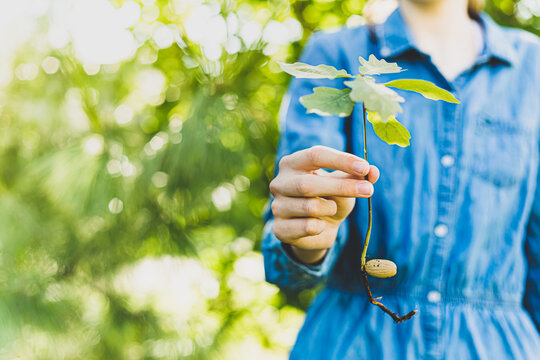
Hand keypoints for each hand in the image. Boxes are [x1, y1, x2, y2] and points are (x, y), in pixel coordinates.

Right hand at [269, 146, 379, 263]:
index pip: (315, 155)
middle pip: (308, 183)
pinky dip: (322, 226)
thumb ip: (359, 176)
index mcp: (293, 163)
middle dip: (341, 187)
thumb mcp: (346, 184)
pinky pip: (308, 227)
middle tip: (369, 190)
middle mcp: (280, 182)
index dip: (341, 160)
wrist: (316, 230)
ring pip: (310, 207)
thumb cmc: (330, 198)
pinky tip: (320, 224)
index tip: (364, 168)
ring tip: (332, 208)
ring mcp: (277, 206)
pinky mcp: (280, 229)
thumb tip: (374, 172)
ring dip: (330, 208)